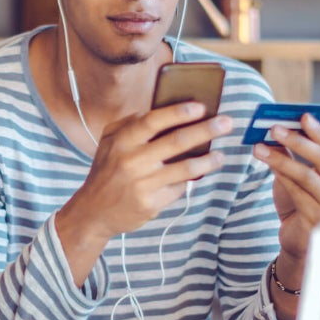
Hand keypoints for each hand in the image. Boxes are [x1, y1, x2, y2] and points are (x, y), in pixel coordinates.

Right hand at [62, 102, 231, 241]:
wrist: (93, 212)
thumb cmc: (107, 171)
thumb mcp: (109, 142)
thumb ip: (130, 124)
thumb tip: (164, 112)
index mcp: (121, 141)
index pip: (153, 121)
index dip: (178, 112)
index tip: (201, 107)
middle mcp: (131, 161)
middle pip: (176, 142)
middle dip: (205, 130)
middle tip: (226, 123)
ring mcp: (142, 184)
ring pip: (185, 168)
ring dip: (209, 160)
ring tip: (221, 155)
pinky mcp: (150, 204)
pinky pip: (179, 188)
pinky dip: (189, 181)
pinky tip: (197, 175)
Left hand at [253, 113, 319, 262]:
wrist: (298, 236)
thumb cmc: (300, 200)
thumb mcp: (297, 173)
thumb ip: (292, 152)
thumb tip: (277, 127)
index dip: (317, 130)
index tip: (302, 116)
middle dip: (297, 141)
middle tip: (274, 128)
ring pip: (306, 174)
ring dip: (280, 158)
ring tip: (259, 147)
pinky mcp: (317, 217)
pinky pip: (296, 192)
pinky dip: (280, 176)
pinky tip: (267, 165)